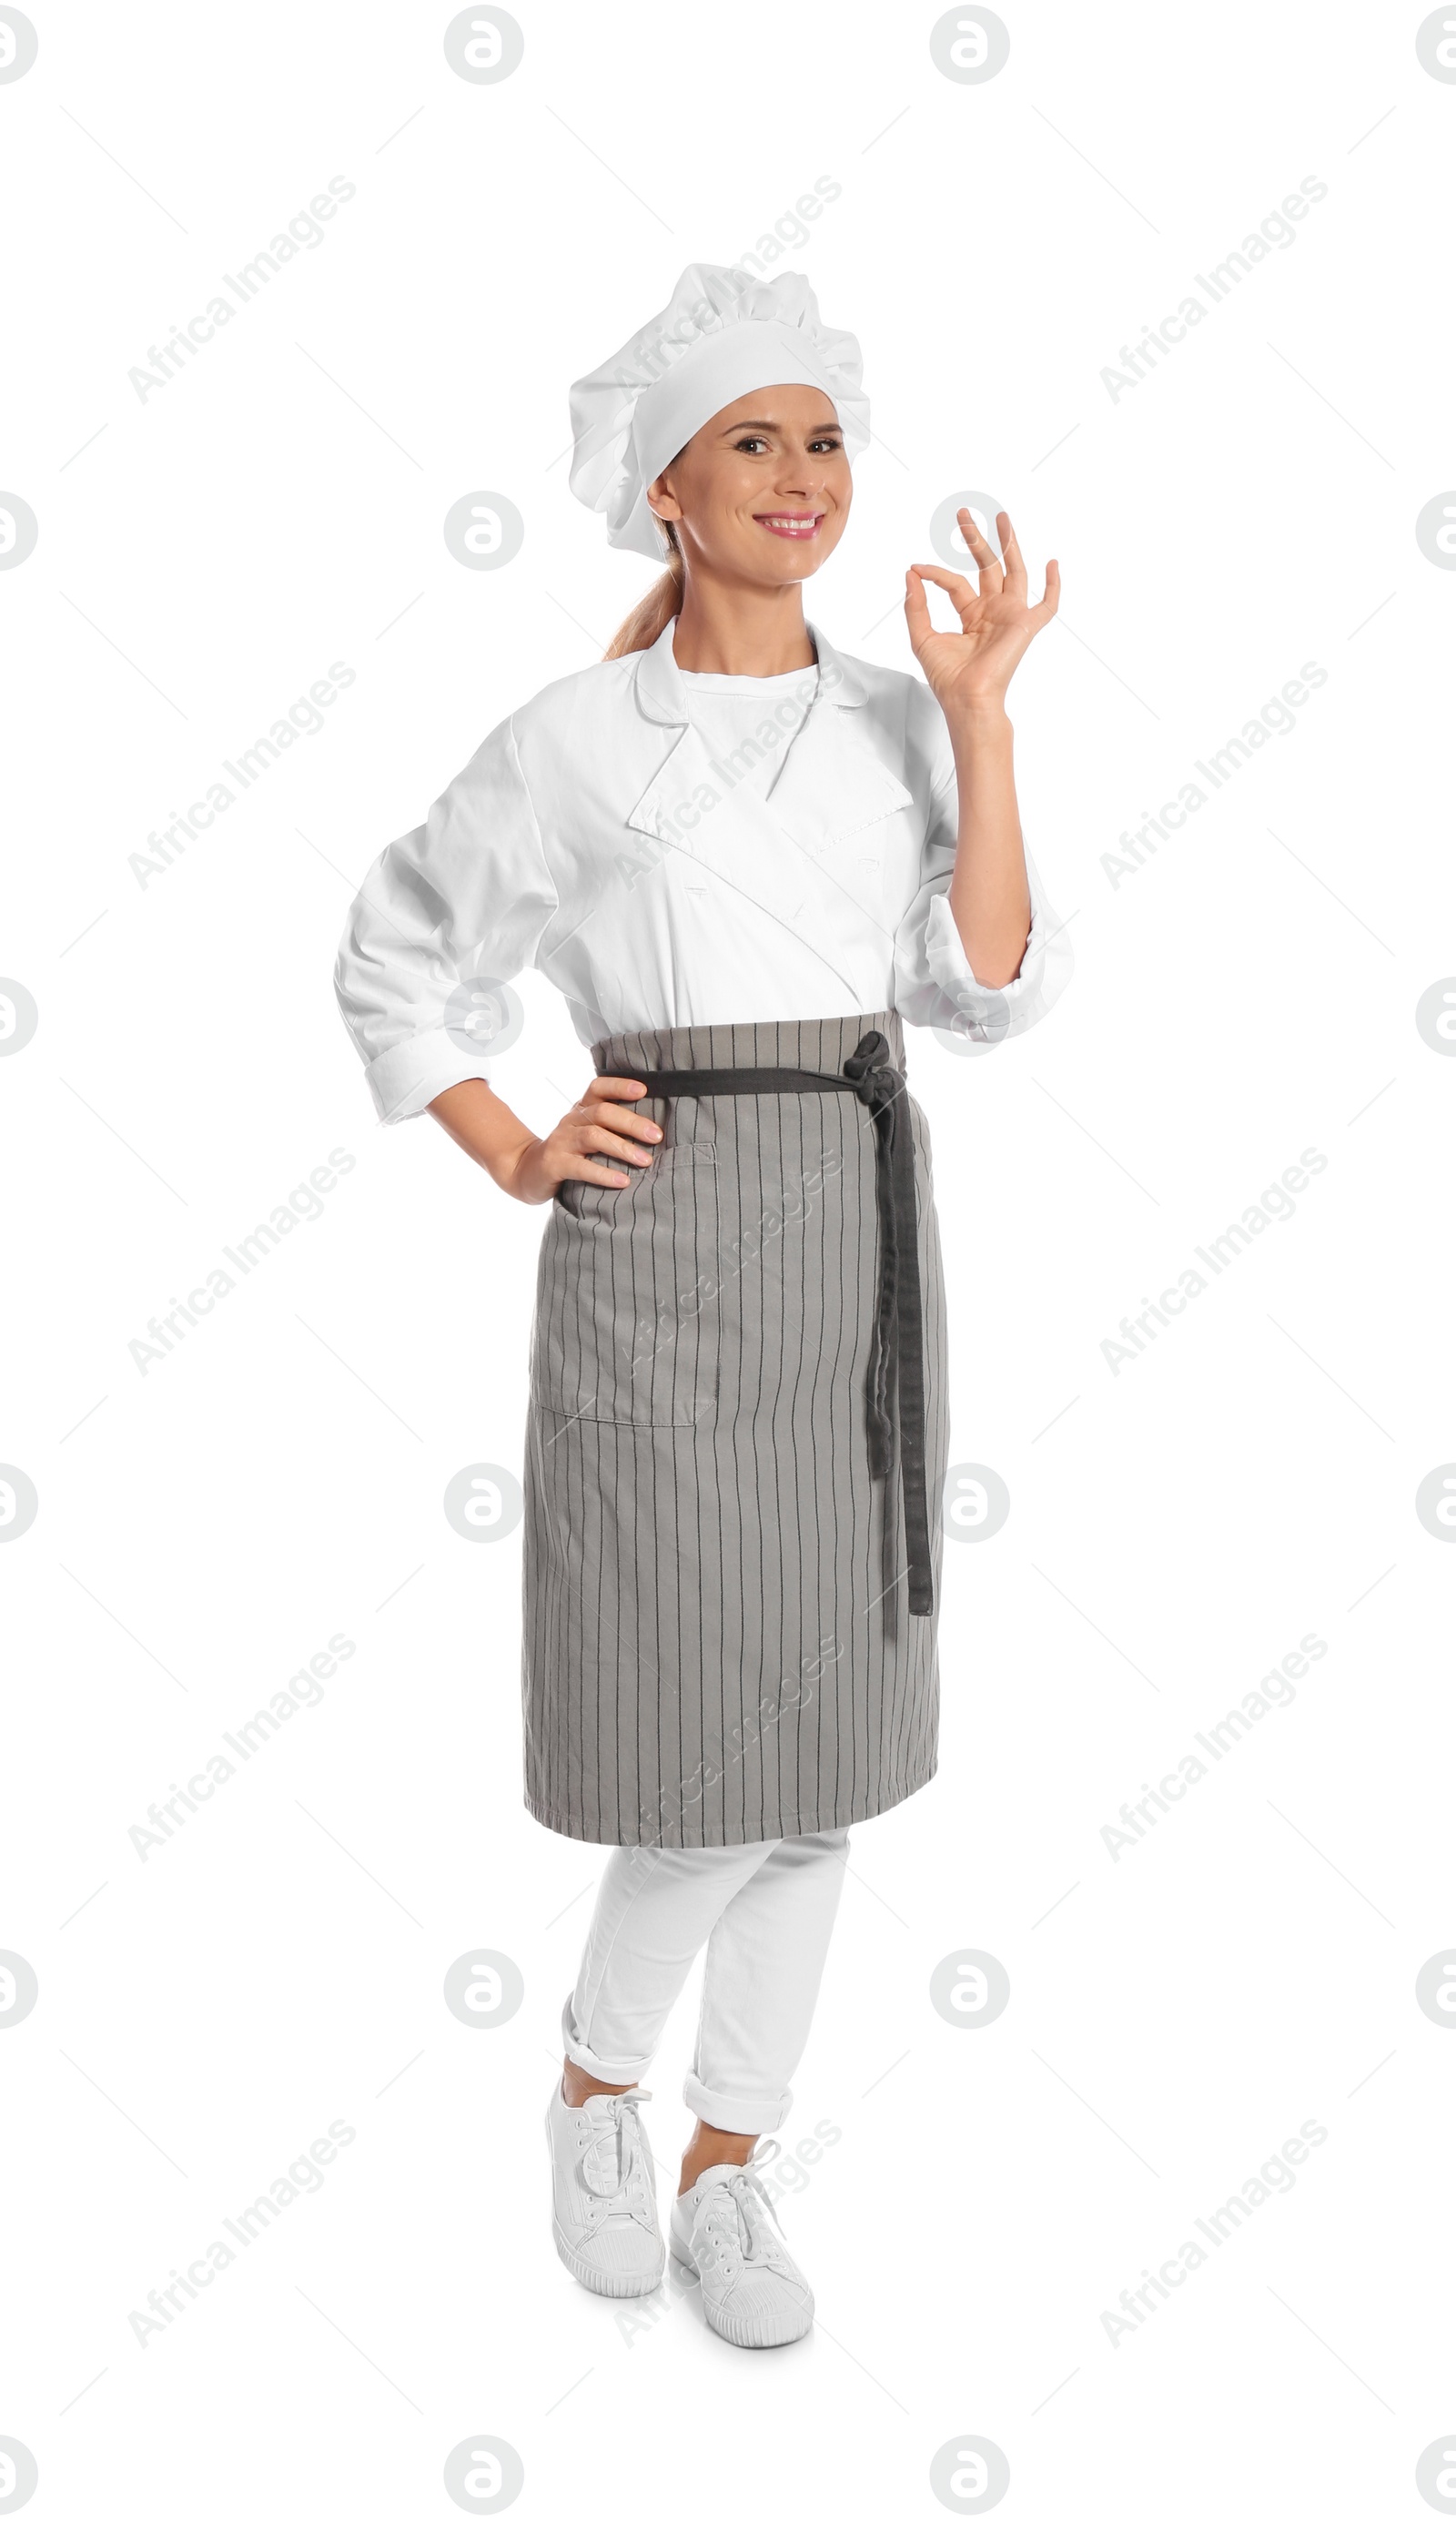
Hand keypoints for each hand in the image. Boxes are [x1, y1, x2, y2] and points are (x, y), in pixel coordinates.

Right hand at [507, 1072, 661, 1203]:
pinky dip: (603, 1174)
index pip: (598, 1088)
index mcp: (581, 1109)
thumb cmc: (569, 1152)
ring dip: (622, 1148)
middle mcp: (571, 1121)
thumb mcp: (586, 1132)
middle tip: (657, 1136)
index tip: (644, 1090)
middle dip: (632, 1123)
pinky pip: (581, 1167)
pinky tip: (622, 1181)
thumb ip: (610, 1126)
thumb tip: (653, 1130)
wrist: (527, 1171)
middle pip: (602, 1112)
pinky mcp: (554, 1164)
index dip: (620, 1086)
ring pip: (593, 1137)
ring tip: (645, 1160)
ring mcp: (561, 1142)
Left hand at [904, 507, 1058, 724]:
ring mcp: (1011, 617)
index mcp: (972, 616)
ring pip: (1014, 572)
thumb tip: (911, 573)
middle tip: (963, 515)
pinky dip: (1053, 586)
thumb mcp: (922, 637)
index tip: (917, 568)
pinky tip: (1053, 564)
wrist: (966, 699)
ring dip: (1009, 544)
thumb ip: (916, 606)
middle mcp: (993, 612)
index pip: (955, 583)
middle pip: (987, 567)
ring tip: (1002, 517)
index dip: (935, 573)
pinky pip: (1047, 605)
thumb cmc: (947, 677)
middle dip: (976, 540)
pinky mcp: (1026, 626)